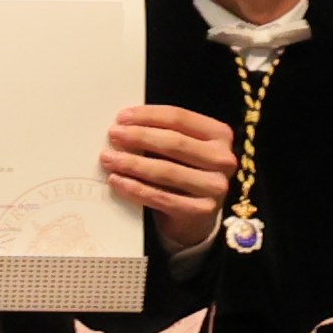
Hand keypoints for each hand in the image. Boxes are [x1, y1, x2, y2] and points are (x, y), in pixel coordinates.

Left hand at [103, 103, 237, 256]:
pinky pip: (161, 197)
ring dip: (132, 163)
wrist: (194, 215)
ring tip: (108, 158)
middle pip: (174, 143)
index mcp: (220, 135)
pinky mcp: (201, 210)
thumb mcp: (180, 149)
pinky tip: (116, 181)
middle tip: (113, 135)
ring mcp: (215, 186)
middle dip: (139, 137)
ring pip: (167, 170)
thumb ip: (161, 134)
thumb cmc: (182, 172)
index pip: (181, 118)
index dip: (148, 116)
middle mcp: (224, 159)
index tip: (121, 117)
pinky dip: (135, 189)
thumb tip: (122, 124)